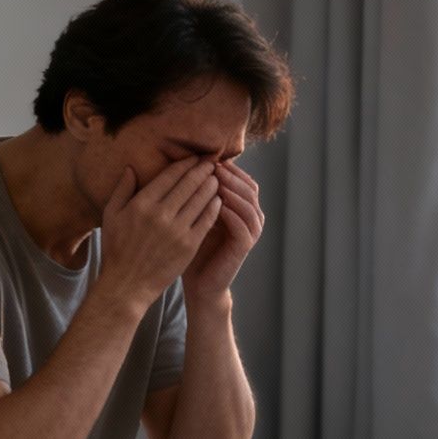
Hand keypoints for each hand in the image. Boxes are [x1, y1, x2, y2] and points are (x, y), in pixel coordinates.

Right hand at [96, 157, 222, 311]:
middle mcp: (160, 214)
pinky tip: (218, 200)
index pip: (170, 175)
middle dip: (203, 170)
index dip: (186, 164)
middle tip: (213, 161)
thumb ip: (122, 190)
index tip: (196, 158)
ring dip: (212, 185)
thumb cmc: (116, 250)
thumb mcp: (111, 216)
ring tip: (218, 177)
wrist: (127, 285)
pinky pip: (207, 219)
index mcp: (141, 204)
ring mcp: (177, 230)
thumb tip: (131, 167)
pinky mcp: (189, 245)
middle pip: (189, 184)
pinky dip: (214, 206)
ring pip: (201, 199)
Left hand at [183, 159, 263, 300]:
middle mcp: (251, 217)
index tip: (205, 157)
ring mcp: (251, 231)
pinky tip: (217, 204)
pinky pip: (243, 224)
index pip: (240, 178)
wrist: (199, 282)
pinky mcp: (245, 246)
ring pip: (248, 203)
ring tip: (215, 180)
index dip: (226, 166)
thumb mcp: (195, 214)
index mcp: (240, 206)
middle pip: (249, 186)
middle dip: (231, 174)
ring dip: (233, 190)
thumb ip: (198, 192)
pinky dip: (232, 211)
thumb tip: (186, 162)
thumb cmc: (193, 246)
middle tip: (212, 165)